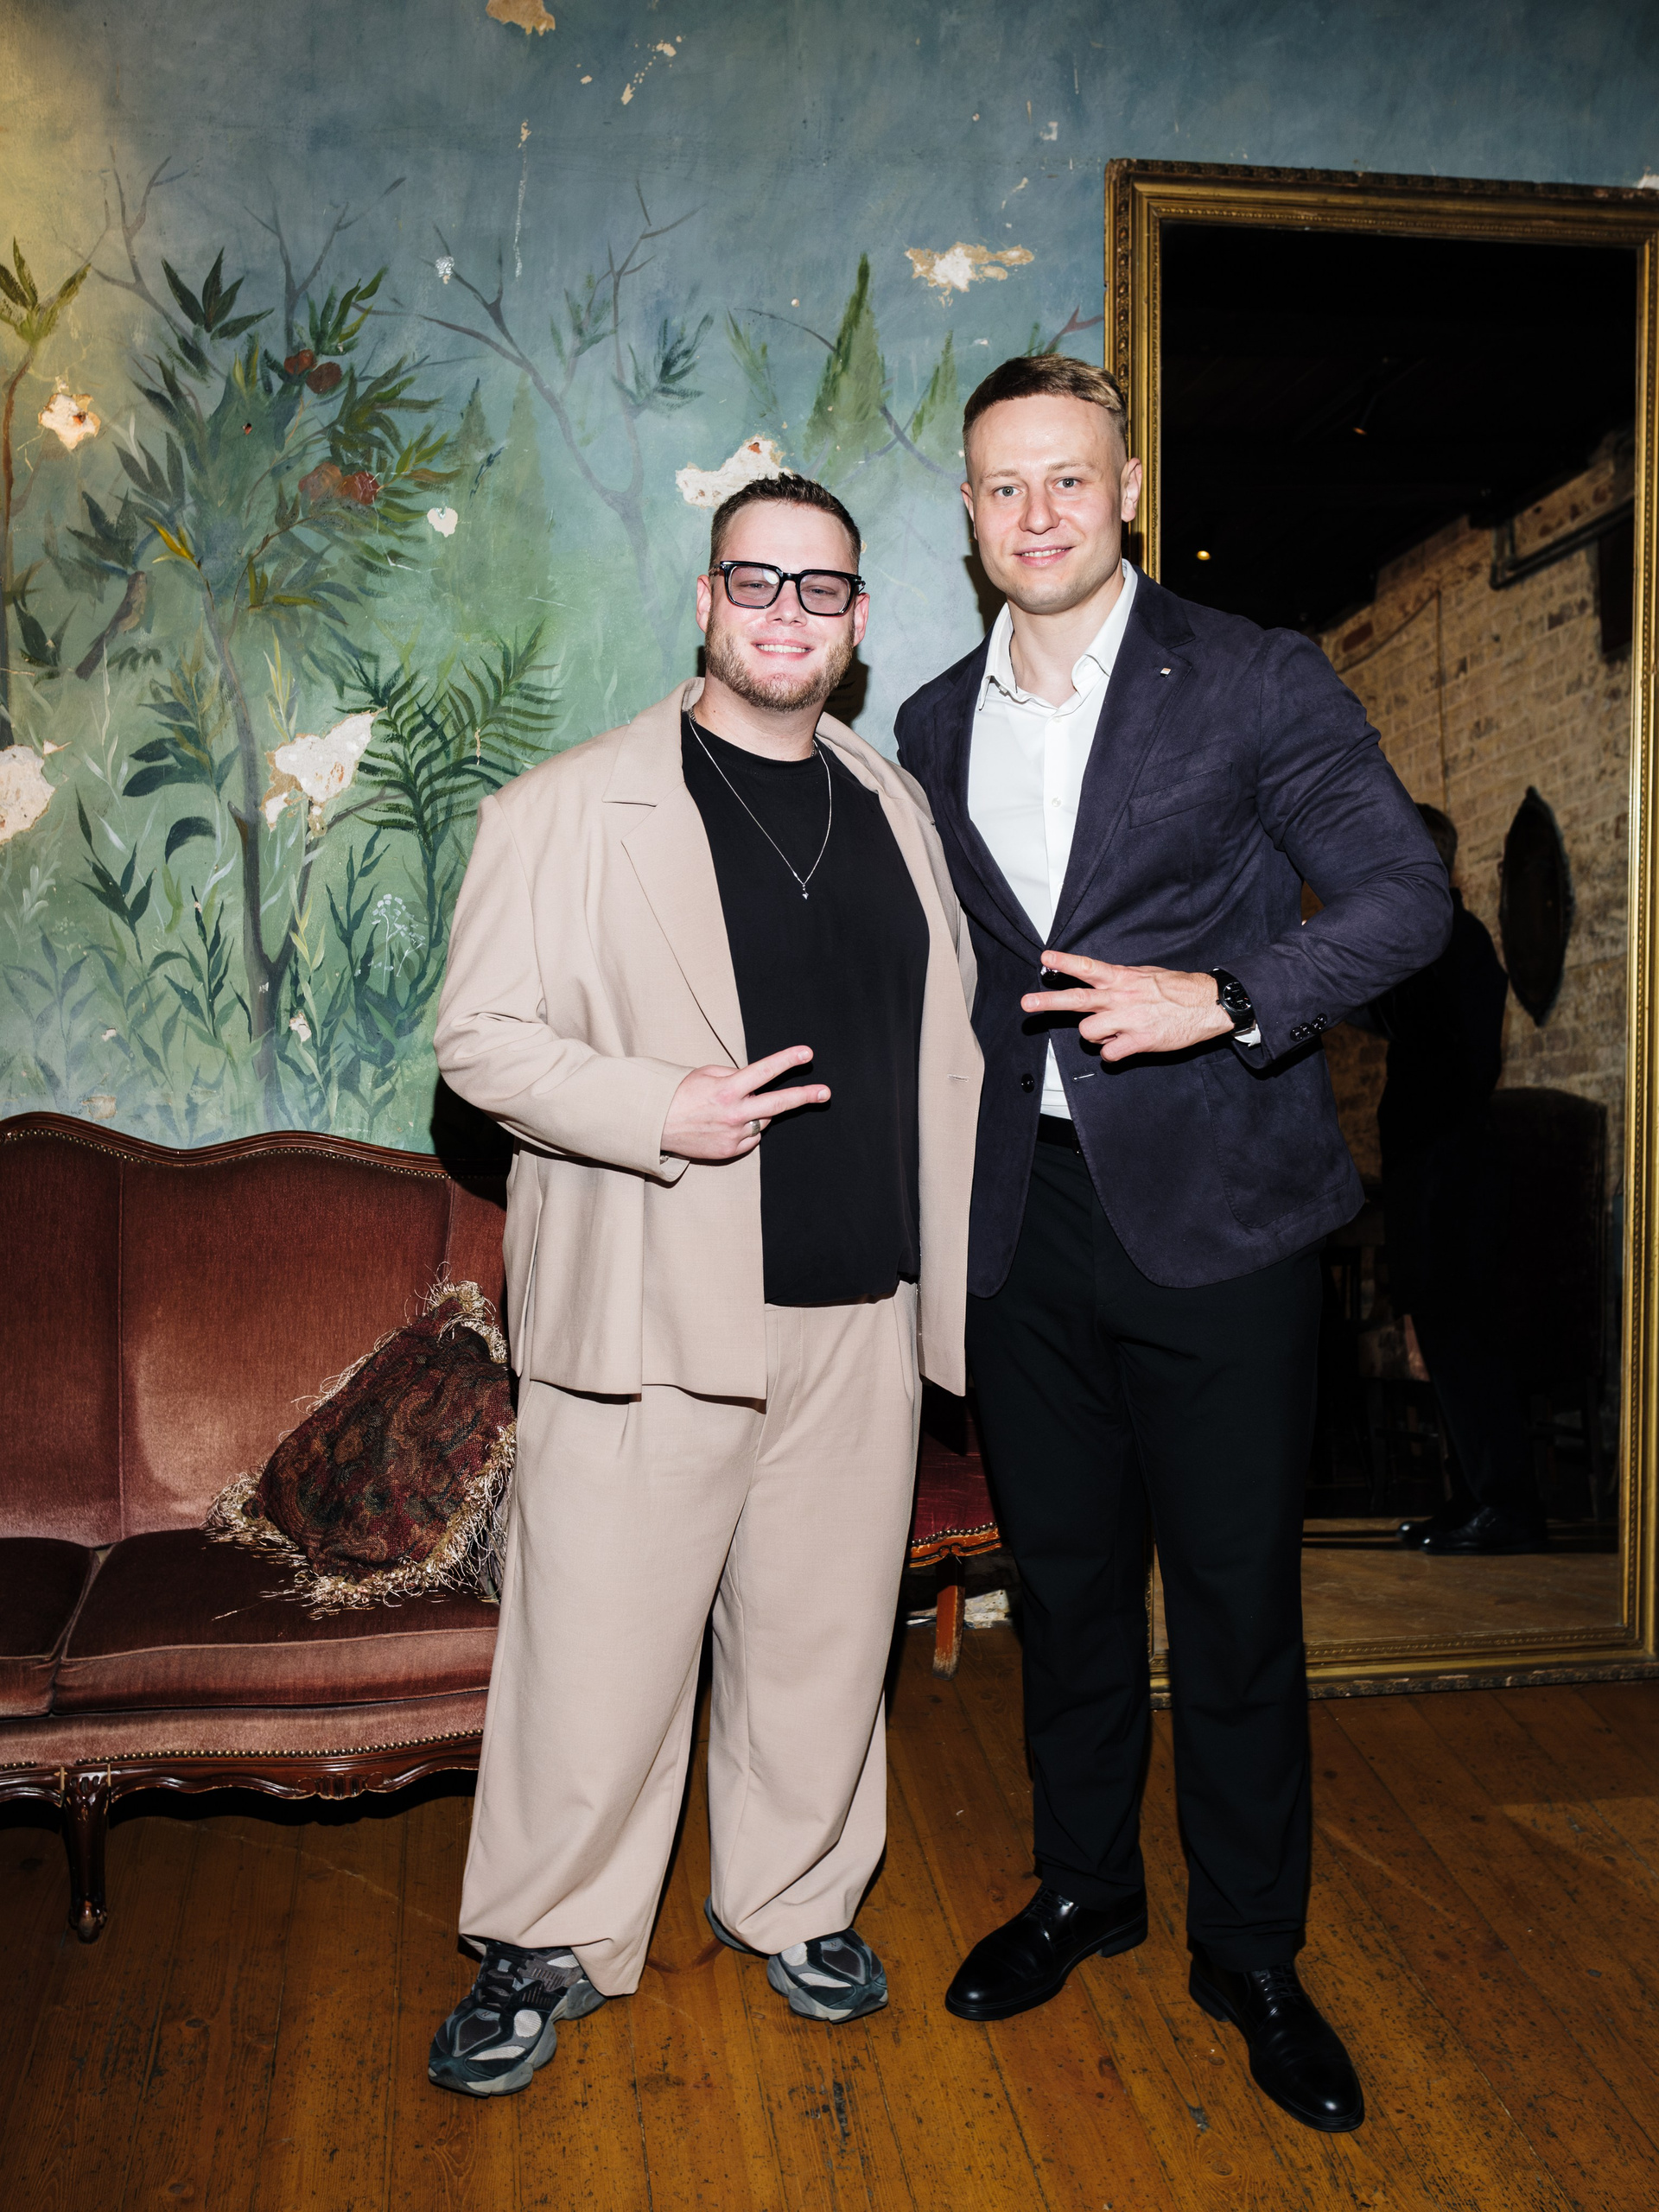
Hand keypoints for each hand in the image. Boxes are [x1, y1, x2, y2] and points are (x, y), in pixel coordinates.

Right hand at [661, 1045, 828, 1160]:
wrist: (655, 1127)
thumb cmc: (678, 1095)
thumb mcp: (704, 1074)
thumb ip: (732, 1074)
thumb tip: (754, 1080)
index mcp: (727, 1090)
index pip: (764, 1071)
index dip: (787, 1060)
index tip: (807, 1054)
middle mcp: (734, 1114)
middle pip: (778, 1104)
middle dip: (804, 1097)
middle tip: (825, 1092)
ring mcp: (733, 1135)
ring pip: (763, 1121)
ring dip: (758, 1112)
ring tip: (732, 1109)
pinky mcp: (730, 1151)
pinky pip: (751, 1138)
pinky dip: (746, 1129)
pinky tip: (726, 1125)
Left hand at [1022, 950, 1234, 1062]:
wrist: (1206, 1004)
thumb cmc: (1175, 989)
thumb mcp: (1145, 974)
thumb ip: (1119, 979)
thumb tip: (1100, 980)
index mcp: (1122, 979)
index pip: (1088, 968)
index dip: (1065, 963)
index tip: (1045, 959)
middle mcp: (1121, 998)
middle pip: (1077, 1000)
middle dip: (1048, 1002)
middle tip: (1026, 1003)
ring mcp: (1128, 1020)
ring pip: (1087, 1033)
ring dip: (1092, 1036)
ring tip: (1109, 1032)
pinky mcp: (1139, 1041)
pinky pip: (1109, 1054)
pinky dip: (1111, 1053)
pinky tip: (1122, 1045)